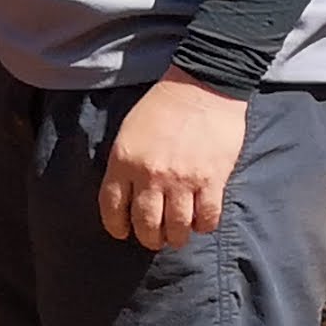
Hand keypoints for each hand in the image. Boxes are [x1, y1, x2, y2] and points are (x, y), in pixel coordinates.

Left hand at [98, 72, 250, 254]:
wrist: (203, 86)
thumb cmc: (162, 107)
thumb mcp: (128, 132)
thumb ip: (124, 164)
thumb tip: (125, 195)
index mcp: (124, 161)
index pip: (112, 207)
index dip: (116, 226)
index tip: (123, 232)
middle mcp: (151, 175)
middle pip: (146, 223)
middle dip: (149, 238)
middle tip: (155, 238)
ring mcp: (183, 179)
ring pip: (177, 227)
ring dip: (177, 237)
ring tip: (178, 236)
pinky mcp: (212, 179)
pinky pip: (207, 217)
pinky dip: (204, 226)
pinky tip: (201, 223)